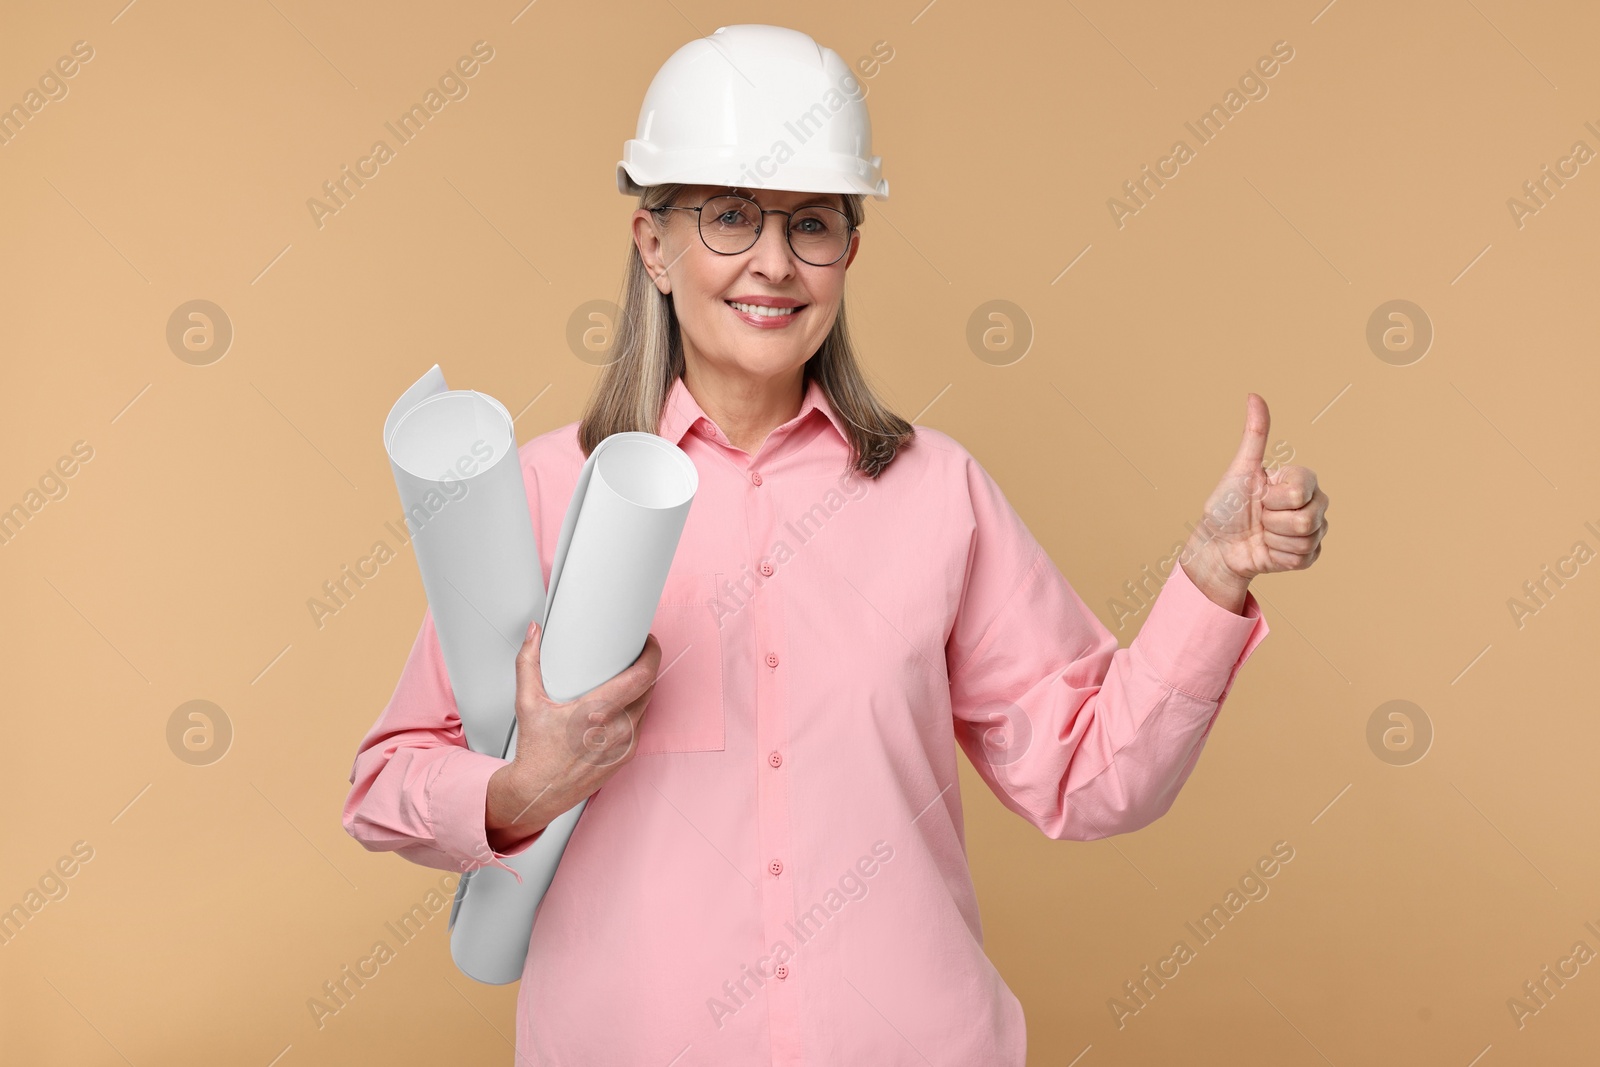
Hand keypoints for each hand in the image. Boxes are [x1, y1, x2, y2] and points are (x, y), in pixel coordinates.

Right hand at [485, 621, 661, 847]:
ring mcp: (625, 744)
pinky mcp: (627, 756)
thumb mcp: (528, 702)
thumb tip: (533, 632)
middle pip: (649, 686)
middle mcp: (617, 729)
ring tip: (627, 677)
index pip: (642, 676)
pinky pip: (641, 724)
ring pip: (647, 705)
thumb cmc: (535, 751)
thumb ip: (528, 662)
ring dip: (642, 689)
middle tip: (634, 654)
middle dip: (645, 667)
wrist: (539, 792)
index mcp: (597, 711)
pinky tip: (622, 705)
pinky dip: (635, 711)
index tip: (648, 642)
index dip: (652, 653)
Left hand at [1180, 393, 1328, 605]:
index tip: (1259, 496)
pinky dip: (1279, 557)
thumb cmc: (1227, 506)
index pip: (1300, 491)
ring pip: (1305, 540)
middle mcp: (1314, 501)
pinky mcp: (1311, 553)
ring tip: (1263, 533)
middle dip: (1272, 522)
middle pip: (1306, 519)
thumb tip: (1254, 395)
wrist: (1219, 545)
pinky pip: (1304, 558)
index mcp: (1300, 479)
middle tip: (1259, 517)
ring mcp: (1315, 528)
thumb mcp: (1239, 469)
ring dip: (1274, 540)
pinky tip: (1269, 549)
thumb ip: (1255, 435)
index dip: (1273, 499)